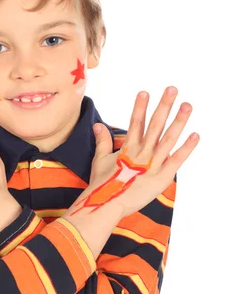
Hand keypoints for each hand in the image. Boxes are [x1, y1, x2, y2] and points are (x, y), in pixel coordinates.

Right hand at [86, 87, 199, 218]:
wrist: (106, 205)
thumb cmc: (103, 184)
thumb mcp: (100, 160)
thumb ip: (102, 141)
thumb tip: (97, 124)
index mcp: (128, 148)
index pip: (135, 122)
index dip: (140, 107)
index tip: (145, 92)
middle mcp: (142, 152)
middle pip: (155, 125)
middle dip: (164, 106)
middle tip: (172, 89)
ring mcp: (152, 164)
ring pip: (168, 139)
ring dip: (178, 121)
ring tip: (187, 105)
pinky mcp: (161, 178)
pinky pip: (176, 160)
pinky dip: (186, 148)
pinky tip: (195, 134)